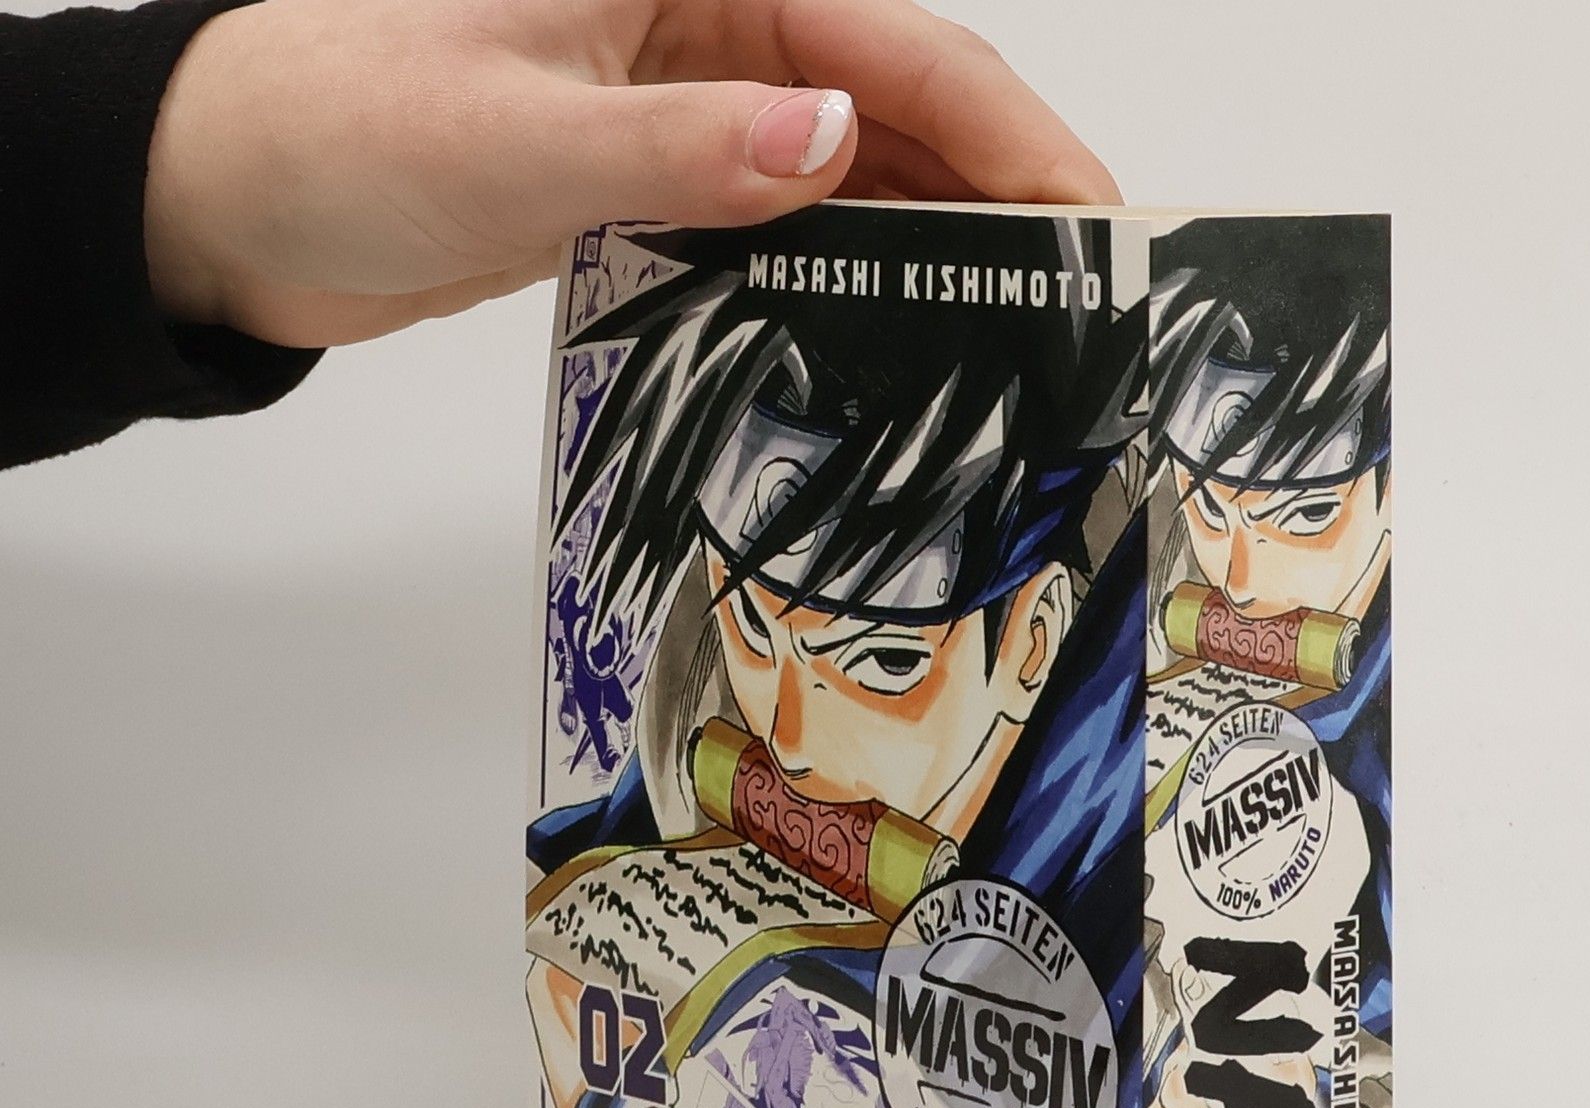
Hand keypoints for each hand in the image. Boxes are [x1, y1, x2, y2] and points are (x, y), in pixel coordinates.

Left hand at [144, 0, 1119, 347]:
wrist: (238, 194)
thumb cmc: (339, 122)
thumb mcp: (514, 137)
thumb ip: (676, 148)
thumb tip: (829, 143)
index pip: (897, 44)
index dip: (1014, 135)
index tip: (1100, 226)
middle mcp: (714, 22)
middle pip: (902, 105)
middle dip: (1002, 200)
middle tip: (1090, 312)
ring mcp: (694, 104)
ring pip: (859, 169)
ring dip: (937, 250)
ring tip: (1025, 344)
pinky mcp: (667, 177)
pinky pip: (794, 223)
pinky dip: (851, 278)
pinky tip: (901, 343)